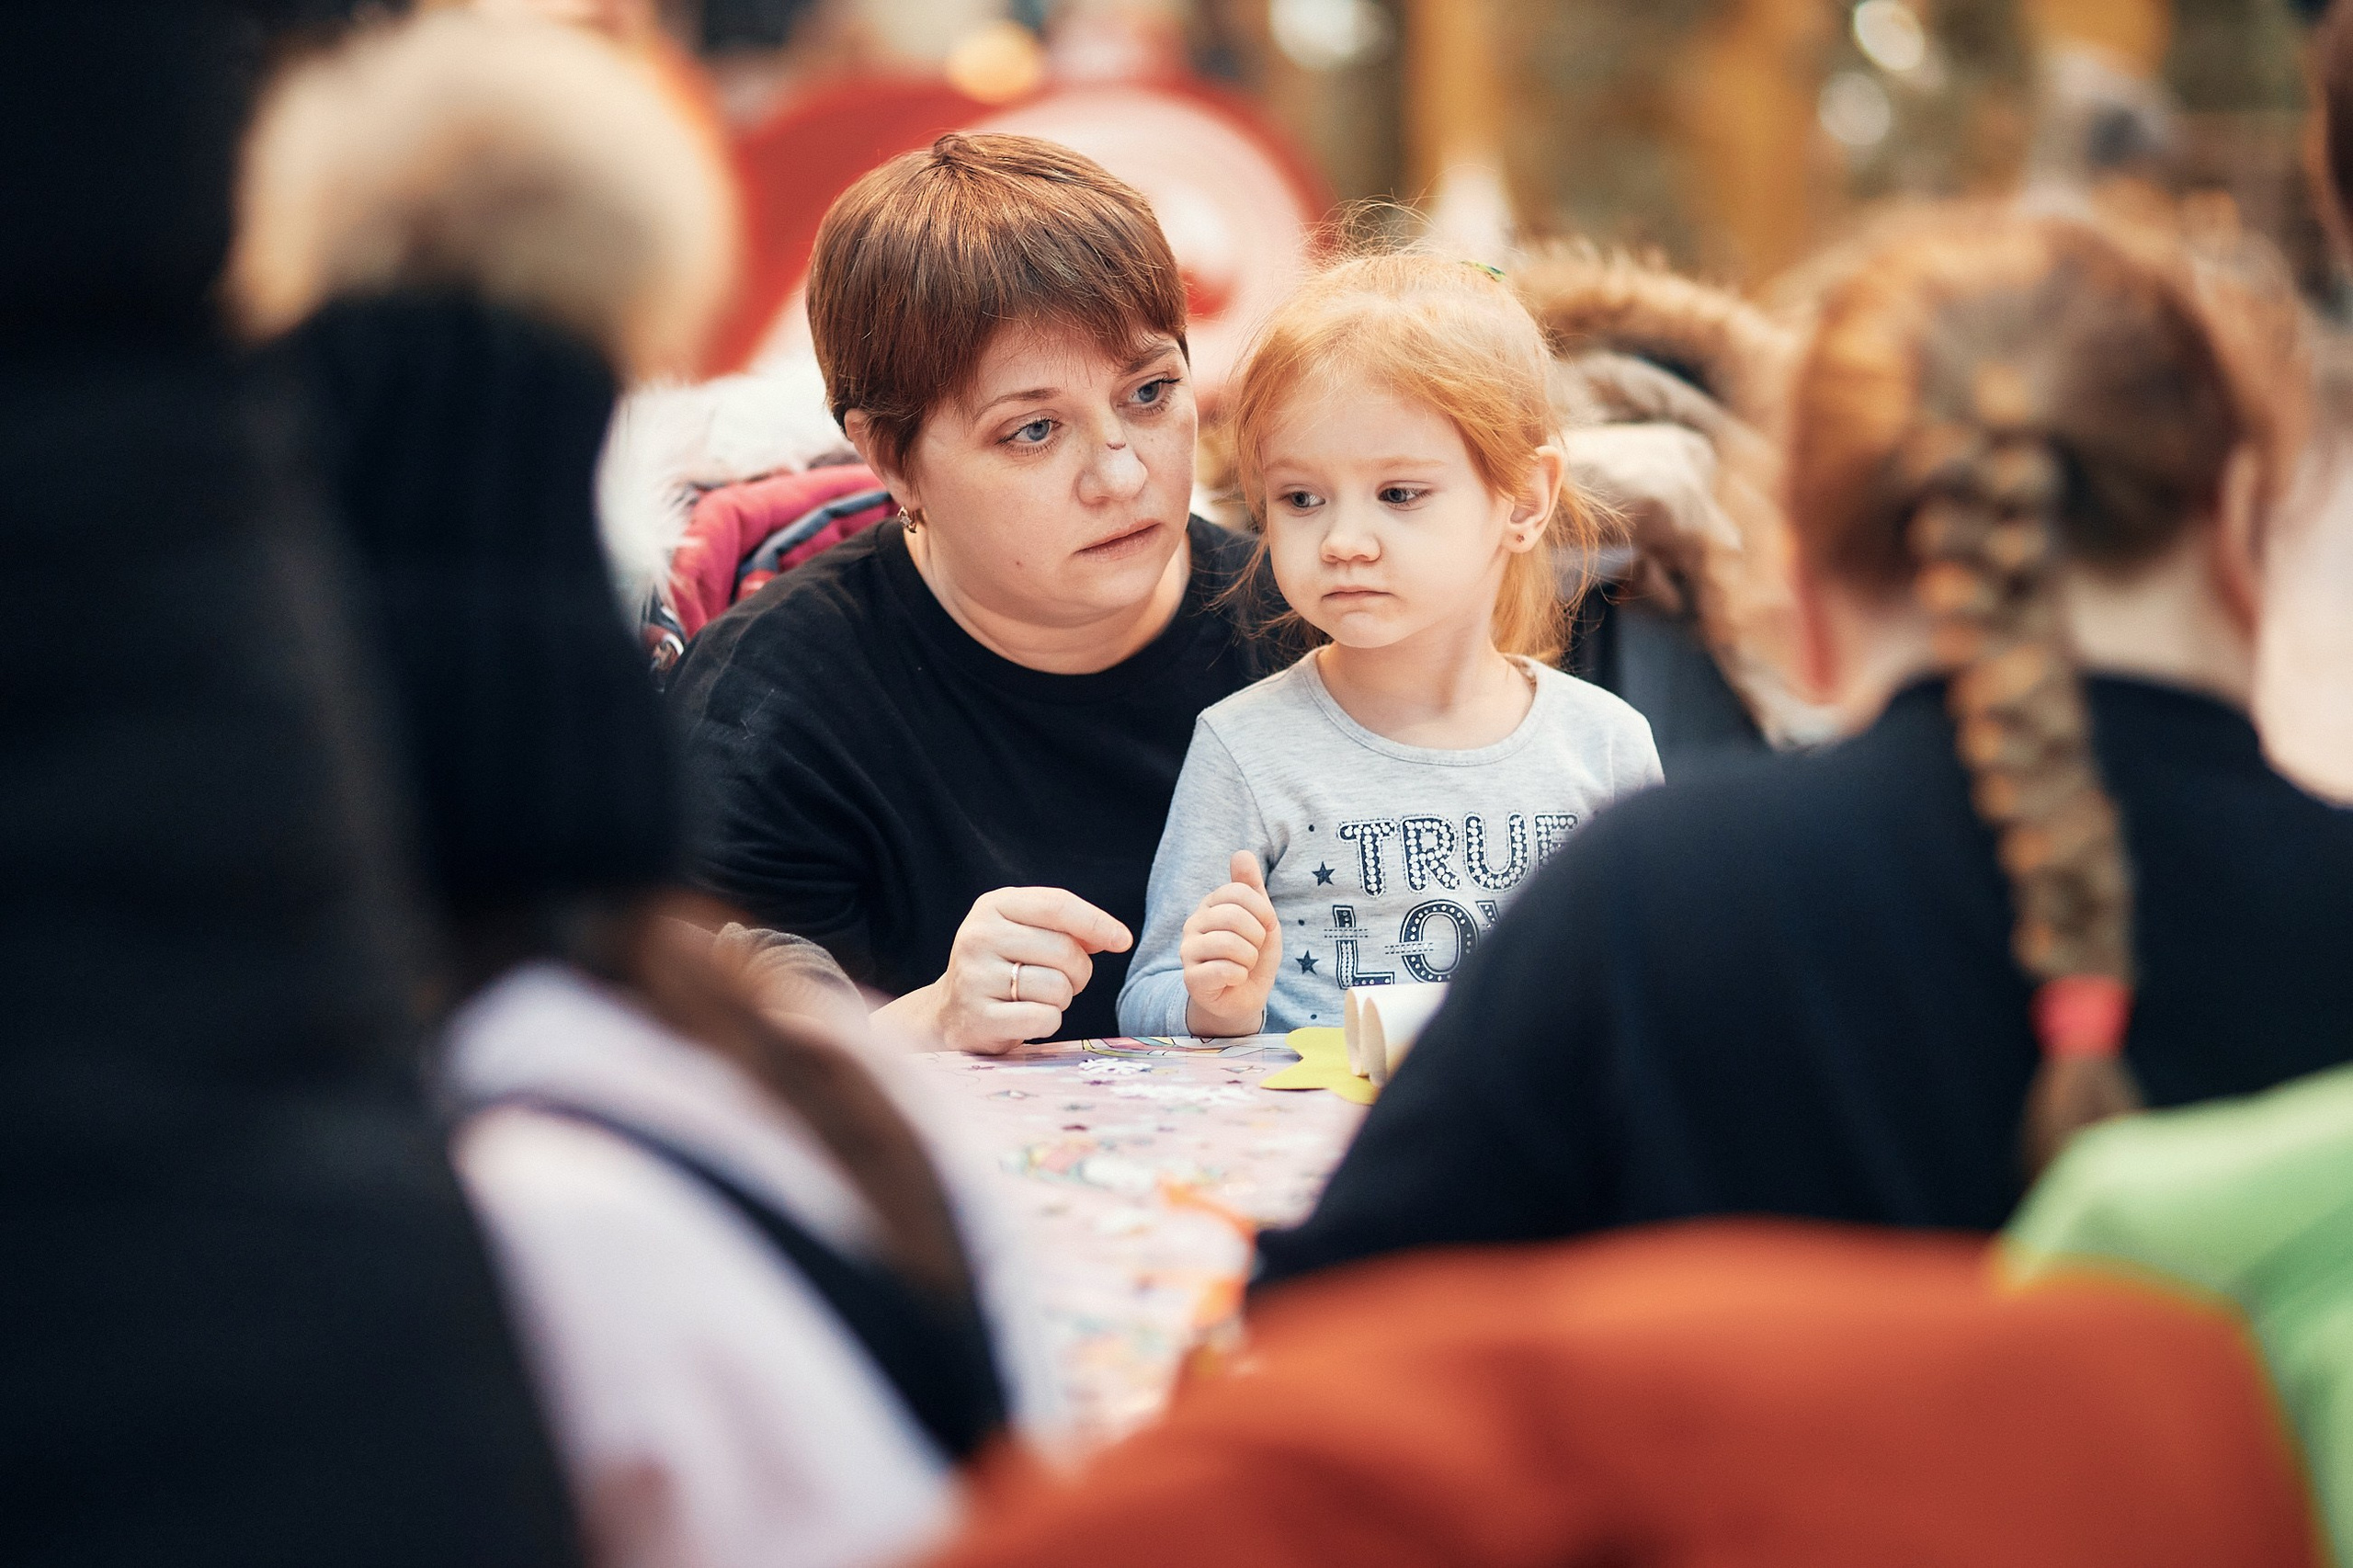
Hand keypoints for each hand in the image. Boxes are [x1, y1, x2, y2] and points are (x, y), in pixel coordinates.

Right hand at [882, 887, 1132, 1054]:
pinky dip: (1048, 1022)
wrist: (950, 1012)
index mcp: (993, 906)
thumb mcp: (1026, 932)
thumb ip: (1068, 928)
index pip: (1057, 905)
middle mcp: (978, 936)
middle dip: (1078, 972)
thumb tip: (1115, 936)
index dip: (1097, 922)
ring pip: (1057, 987)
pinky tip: (1026, 1018)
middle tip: (1063, 981)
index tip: (1124, 940)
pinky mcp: (977, 1018)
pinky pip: (1044, 1019)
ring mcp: (974, 978)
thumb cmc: (1003, 966)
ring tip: (1036, 998)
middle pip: (1064, 951)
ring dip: (1061, 999)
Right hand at [1181, 851, 1281, 1036]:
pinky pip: (1224, 969)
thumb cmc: (1253, 955)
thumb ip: (1252, 887)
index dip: (1262, 911)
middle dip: (1256, 937)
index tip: (1264, 927)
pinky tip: (1235, 979)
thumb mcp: (1262, 919)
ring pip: (1229, 944)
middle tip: (1254, 950)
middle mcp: (1193, 923)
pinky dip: (1241, 976)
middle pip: (1233, 916)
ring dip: (1250, 959)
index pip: (1238, 891)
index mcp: (1210, 905)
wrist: (1243, 997)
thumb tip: (1241, 853)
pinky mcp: (1191, 978)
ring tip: (1244, 965)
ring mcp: (1188, 951)